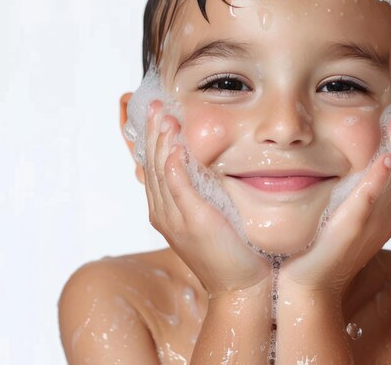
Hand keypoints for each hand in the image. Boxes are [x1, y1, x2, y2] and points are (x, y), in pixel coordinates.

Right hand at [144, 100, 270, 295]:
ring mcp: (176, 218)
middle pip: (152, 165)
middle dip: (153, 133)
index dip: (153, 139)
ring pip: (162, 172)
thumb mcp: (208, 216)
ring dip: (162, 142)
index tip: (156, 114)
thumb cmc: (227, 251)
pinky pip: (178, 187)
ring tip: (164, 117)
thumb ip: (199, 193)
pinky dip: (173, 165)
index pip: (154, 167)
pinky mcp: (194, 221)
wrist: (238, 284)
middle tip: (155, 106)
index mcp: (165, 210)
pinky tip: (174, 147)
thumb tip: (202, 167)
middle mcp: (164, 213)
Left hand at [278, 105, 390, 296]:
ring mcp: (372, 223)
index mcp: (386, 208)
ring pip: (390, 180)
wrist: (311, 283)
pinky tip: (384, 161)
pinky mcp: (353, 230)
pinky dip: (377, 181)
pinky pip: (367, 202)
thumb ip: (359, 187)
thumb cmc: (326, 245)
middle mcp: (386, 215)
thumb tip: (359, 160)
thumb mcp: (349, 210)